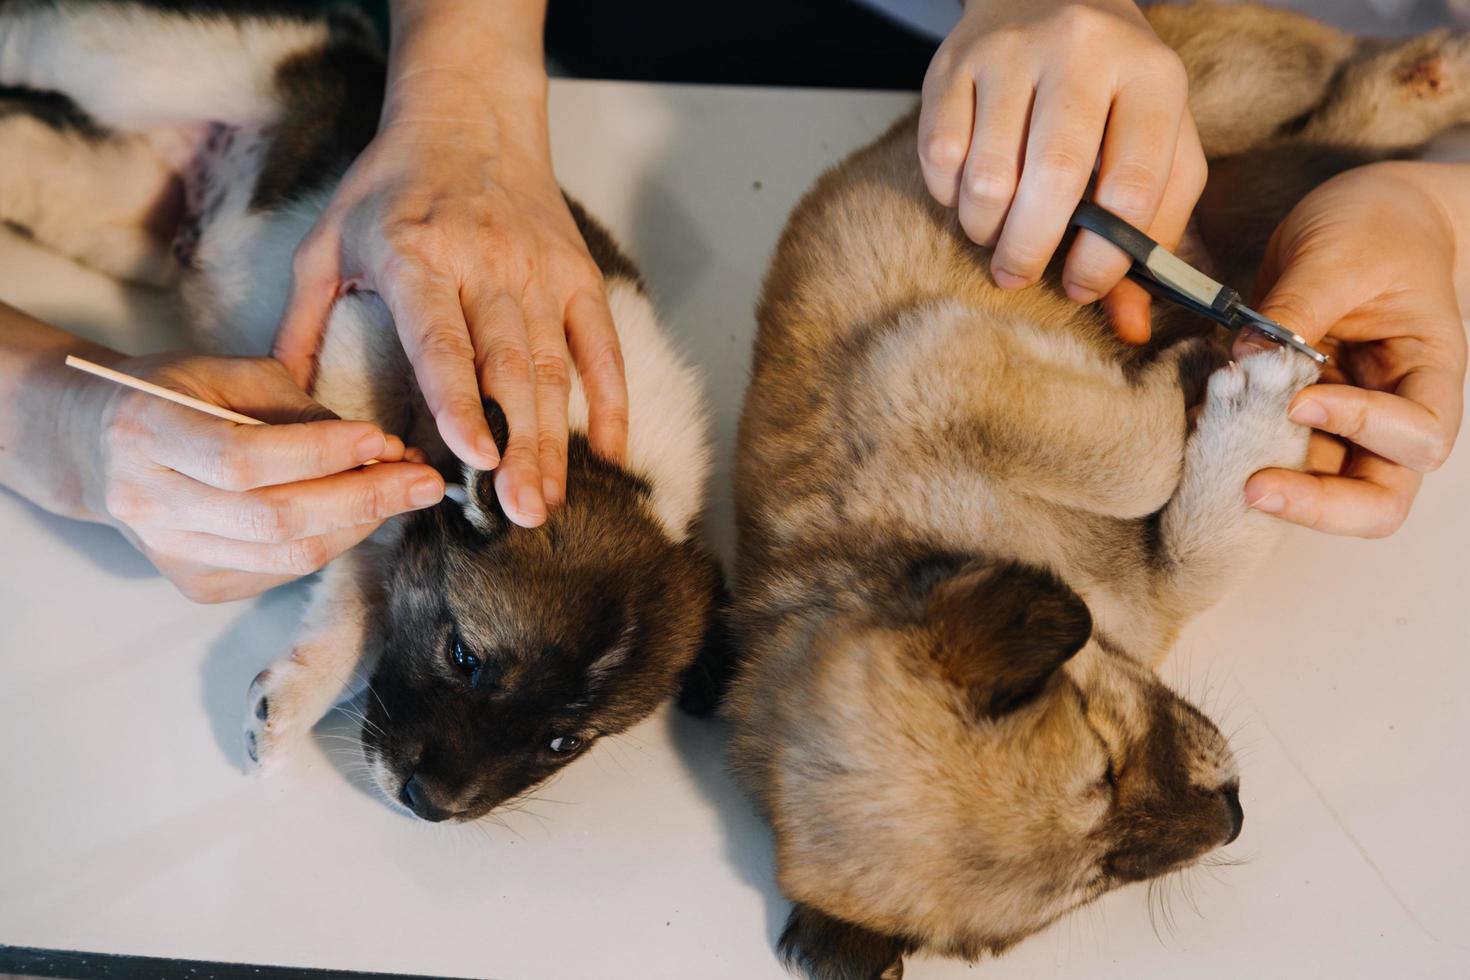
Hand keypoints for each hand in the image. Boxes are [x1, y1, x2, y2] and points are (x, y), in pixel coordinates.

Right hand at [81, 354, 444, 602]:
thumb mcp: (230, 375)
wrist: (100, 444)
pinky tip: (363, 513)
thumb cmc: (179, 395)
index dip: (319, 453)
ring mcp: (169, 553)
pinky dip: (333, 541)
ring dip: (360, 524)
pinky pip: (282, 571)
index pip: (244, 458)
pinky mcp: (196, 584)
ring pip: (286, 555)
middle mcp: (148, 502)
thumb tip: (382, 449)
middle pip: (273, 518)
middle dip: (363, 498)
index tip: (383, 439)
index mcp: (146, 433)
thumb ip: (301, 410)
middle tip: (425, 480)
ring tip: (406, 492)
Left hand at [273, 62, 627, 528]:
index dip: (461, 401)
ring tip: (548, 503)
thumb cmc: (391, 183)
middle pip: (510, 369)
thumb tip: (280, 401)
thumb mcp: (328, 238)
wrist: (471, 113)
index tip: (476, 457)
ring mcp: (540, 271)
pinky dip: (610, 399)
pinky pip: (600, 345)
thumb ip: (302, 320)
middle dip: (520, 446)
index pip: (443, 341)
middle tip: (521, 513)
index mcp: (418, 257)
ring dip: (556, 442)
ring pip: (555, 368)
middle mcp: (486, 266)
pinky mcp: (577, 274)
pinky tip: (608, 452)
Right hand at [918, 0, 1205, 340]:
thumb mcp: (1155, 147)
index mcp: (1152, 76)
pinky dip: (951, 198)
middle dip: (1032, 250)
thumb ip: (1152, 234)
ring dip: (986, 230)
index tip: (1084, 286)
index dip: (1105, 258)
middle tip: (1021, 275)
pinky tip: (971, 194)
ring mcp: (1010, 53)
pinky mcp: (952, 65)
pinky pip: (940, 160)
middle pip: (1052, 181)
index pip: (1134, 186)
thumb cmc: (1110, 93)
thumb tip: (1131, 324)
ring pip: (987, 178)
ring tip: (997, 234)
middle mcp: (1082, 52)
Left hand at [1236, 163, 1466, 536]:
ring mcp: (1342, 422)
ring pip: (1318, 489)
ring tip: (1211, 444)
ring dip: (1266, 478)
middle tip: (1251, 486)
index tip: (1300, 400)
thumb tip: (1246, 358)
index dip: (1362, 428)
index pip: (1418, 437)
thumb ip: (1296, 310)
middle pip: (1377, 501)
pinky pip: (1271, 451)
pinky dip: (1237, 447)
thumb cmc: (1377, 227)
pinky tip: (1202, 420)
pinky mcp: (1297, 415)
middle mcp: (1391, 414)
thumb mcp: (1338, 255)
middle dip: (1317, 505)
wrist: (1371, 214)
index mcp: (1428, 375)